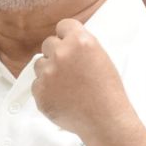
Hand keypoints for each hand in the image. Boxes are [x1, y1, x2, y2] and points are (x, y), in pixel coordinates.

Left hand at [32, 19, 130, 140]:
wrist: (105, 120)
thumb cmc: (108, 91)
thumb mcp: (101, 57)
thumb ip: (81, 46)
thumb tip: (64, 42)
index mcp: (80, 41)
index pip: (63, 26)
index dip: (66, 36)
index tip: (69, 45)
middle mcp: (61, 53)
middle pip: (48, 43)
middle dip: (56, 53)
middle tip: (69, 69)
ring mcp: (48, 72)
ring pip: (40, 64)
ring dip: (49, 71)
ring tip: (67, 86)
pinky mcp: (39, 90)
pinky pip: (37, 84)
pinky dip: (46, 90)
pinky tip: (62, 98)